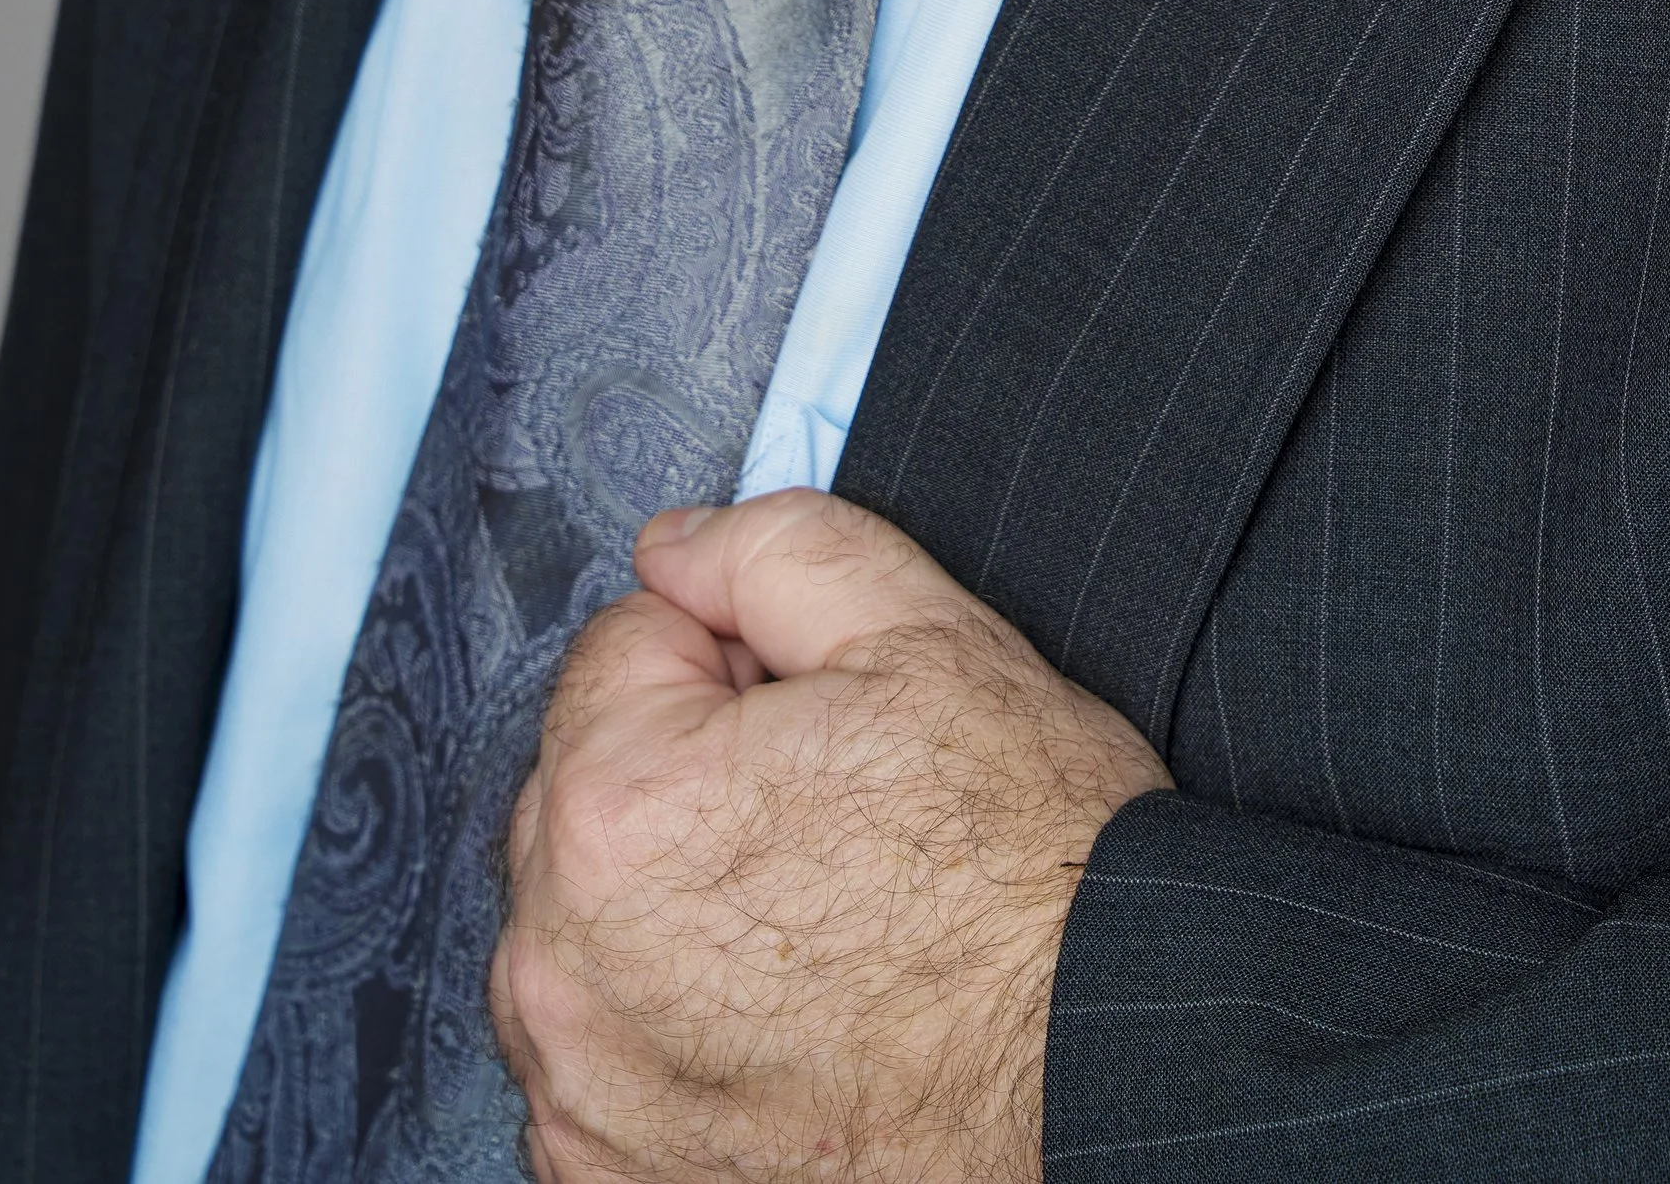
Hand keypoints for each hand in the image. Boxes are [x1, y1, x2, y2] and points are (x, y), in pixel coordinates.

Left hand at [490, 486, 1170, 1182]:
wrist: (1106, 1073)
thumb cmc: (1034, 876)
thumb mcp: (931, 635)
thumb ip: (773, 551)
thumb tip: (672, 547)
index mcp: (621, 803)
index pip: (626, 647)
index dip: (741, 662)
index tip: (825, 723)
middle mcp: (563, 960)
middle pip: (592, 784)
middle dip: (692, 774)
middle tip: (837, 816)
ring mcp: (583, 1088)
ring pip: (587, 920)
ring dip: (669, 900)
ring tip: (823, 921)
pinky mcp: (612, 1177)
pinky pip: (601, 1049)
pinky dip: (669, 1025)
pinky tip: (785, 1017)